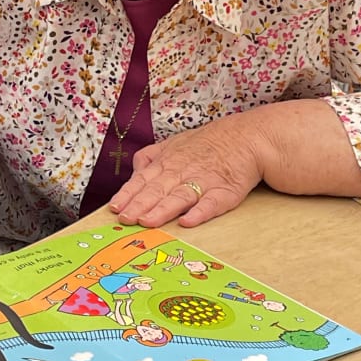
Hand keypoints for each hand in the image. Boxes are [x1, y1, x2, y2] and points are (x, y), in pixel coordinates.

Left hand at [108, 112, 265, 227]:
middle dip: (139, 205)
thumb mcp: (173, 144)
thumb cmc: (206, 144)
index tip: (115, 207)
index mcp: (167, 162)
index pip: (142, 180)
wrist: (245, 137)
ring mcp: (204, 181)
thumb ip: (150, 158)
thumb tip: (133, 173)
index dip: (128, 194)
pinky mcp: (225, 191)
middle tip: (125, 219)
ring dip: (163, 210)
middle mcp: (182, 171)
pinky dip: (199, 213)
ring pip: (179, 197)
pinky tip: (187, 222)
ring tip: (148, 221)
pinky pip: (211, 203)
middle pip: (157, 190)